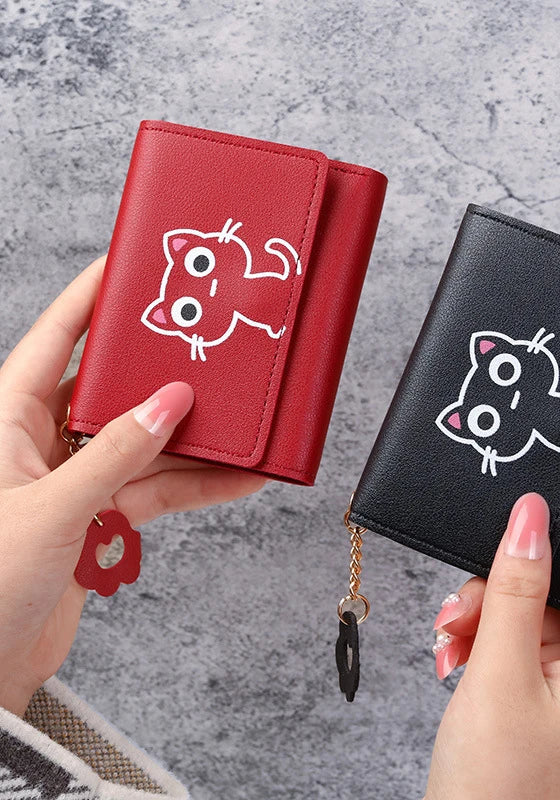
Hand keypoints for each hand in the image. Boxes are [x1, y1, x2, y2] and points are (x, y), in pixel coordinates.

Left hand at [0, 257, 265, 715]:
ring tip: (242, 431)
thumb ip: (117, 454)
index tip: (127, 269)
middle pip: (113, 392)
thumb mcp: (53, 508)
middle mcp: (41, 442)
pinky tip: (234, 481)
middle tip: (207, 352)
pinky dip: (195, 489)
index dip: (88, 302)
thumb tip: (169, 404)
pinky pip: (156, 490)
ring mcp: (74, 478)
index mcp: (7, 420)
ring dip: (194, 445)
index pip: (53, 342)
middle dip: (162, 377)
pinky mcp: (99, 515)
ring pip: (145, 445)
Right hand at [425, 430, 559, 799]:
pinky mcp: (544, 680)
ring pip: (542, 599)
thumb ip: (517, 588)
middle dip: (529, 560)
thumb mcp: (501, 674)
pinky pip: (520, 626)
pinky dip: (486, 624)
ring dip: (493, 600)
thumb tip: (530, 519)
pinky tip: (456, 643)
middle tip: (492, 550)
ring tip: (456, 626)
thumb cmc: (499, 786)